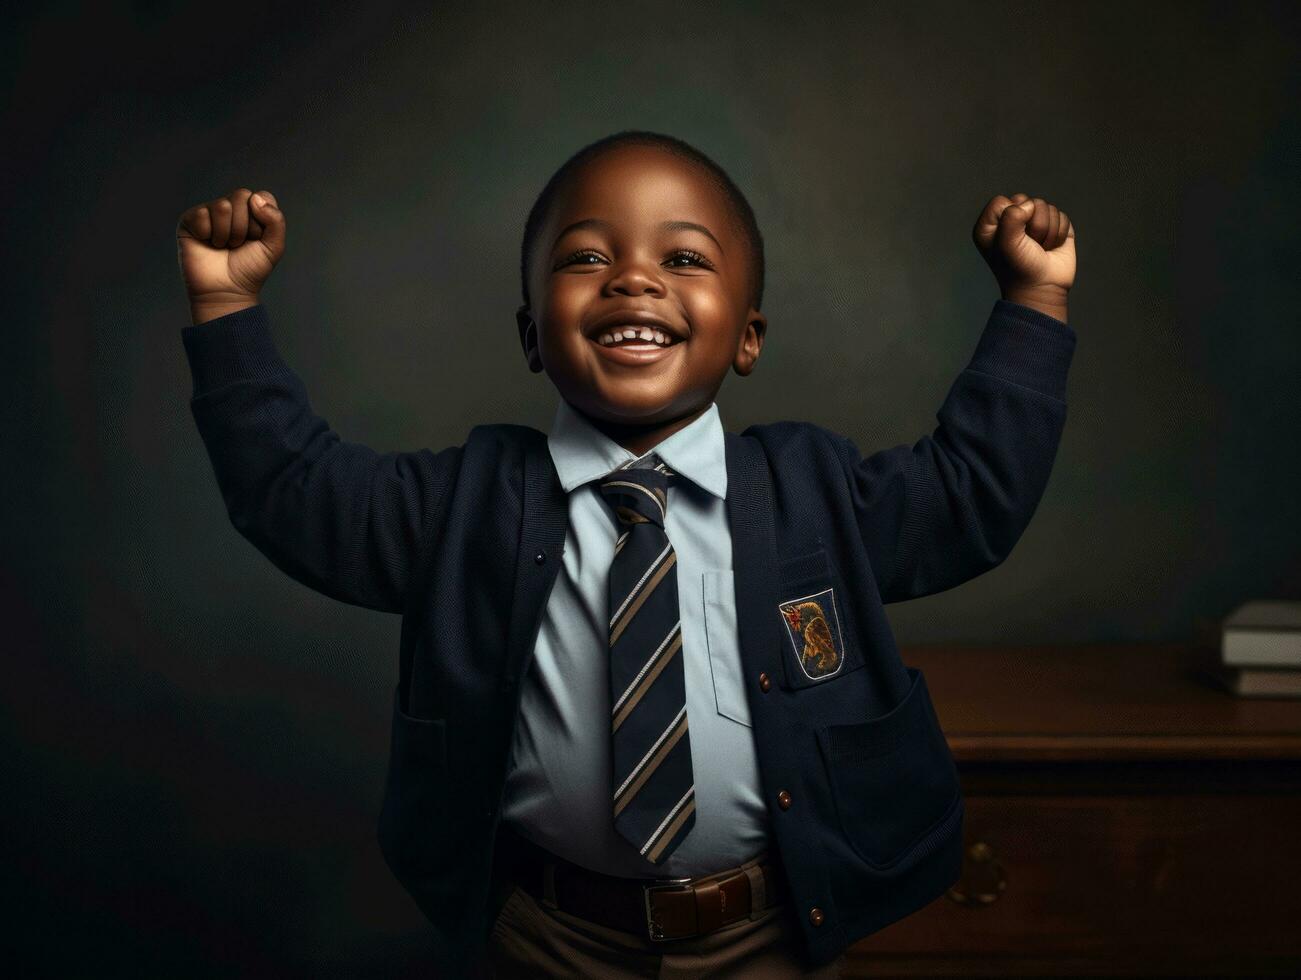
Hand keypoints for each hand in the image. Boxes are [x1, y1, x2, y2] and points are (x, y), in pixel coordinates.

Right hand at [176, 187, 285, 311]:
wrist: (227, 291)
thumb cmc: (249, 270)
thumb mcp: (273, 247)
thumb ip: (276, 220)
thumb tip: (254, 198)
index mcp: (252, 212)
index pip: (262, 196)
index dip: (262, 219)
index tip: (257, 238)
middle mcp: (231, 208)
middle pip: (242, 196)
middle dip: (244, 227)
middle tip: (238, 245)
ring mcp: (210, 212)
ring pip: (223, 206)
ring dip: (227, 233)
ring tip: (223, 246)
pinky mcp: (190, 220)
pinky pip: (202, 214)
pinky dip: (208, 234)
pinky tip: (208, 245)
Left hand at [971, 193, 1074, 310]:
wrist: (1043, 288)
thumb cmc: (1019, 268)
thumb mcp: (1006, 243)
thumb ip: (1011, 217)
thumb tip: (1030, 204)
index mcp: (991, 225)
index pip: (1001, 201)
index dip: (1010, 217)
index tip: (1010, 239)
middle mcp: (1011, 220)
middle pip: (1027, 201)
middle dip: (1032, 225)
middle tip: (1028, 246)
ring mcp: (1033, 222)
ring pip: (1047, 207)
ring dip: (1046, 232)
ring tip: (1039, 248)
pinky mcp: (1054, 226)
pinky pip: (1061, 216)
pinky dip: (1059, 234)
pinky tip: (1051, 248)